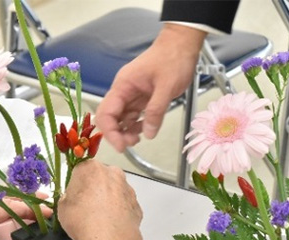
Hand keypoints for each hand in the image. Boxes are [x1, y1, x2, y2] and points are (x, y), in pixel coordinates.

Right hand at [58, 160, 142, 239]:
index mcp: (91, 168)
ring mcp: (128, 188)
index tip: (75, 195)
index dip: (77, 183)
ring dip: (109, 200)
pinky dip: (120, 212)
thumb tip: (75, 198)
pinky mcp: (137, 205)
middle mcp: (112, 173)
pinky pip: (125, 205)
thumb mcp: (62, 207)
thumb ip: (69, 196)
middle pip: (101, 177)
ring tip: (101, 219)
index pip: (81, 170)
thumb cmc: (82, 220)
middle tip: (87, 207)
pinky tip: (113, 225)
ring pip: (116, 190)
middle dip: (95, 188)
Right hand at [94, 24, 205, 150]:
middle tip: (131, 144)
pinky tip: (145, 130)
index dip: (110, 132)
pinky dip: (136, 125)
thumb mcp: (167, 86)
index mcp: (123, 85)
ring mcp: (132, 94)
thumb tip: (148, 133)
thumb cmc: (173, 58)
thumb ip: (156, 111)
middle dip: (117, 133)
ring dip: (126, 131)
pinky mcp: (141, 97)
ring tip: (139, 138)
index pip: (106, 112)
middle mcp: (124, 91)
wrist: (182, 43)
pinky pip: (133, 115)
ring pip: (121, 118)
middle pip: (110, 117)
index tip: (121, 146)